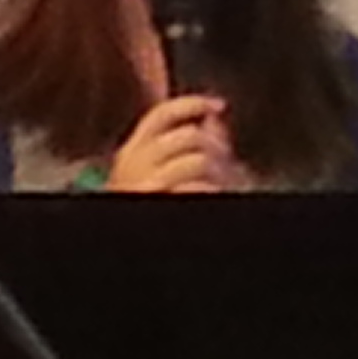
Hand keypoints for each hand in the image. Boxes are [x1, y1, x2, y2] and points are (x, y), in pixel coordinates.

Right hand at [106, 94, 245, 194]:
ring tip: (224, 183)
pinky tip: (216, 196)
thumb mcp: (156, 173)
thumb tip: (212, 117)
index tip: (217, 106)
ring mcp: (148, 185)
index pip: (161, 115)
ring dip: (220, 170)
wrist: (130, 254)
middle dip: (216, 146)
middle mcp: (134, 165)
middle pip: (189, 136)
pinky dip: (216, 190)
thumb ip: (181, 144)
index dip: (193, 103)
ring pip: (197, 160)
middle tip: (228, 161)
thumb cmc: (150, 207)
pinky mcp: (166, 203)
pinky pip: (201, 187)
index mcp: (129, 154)